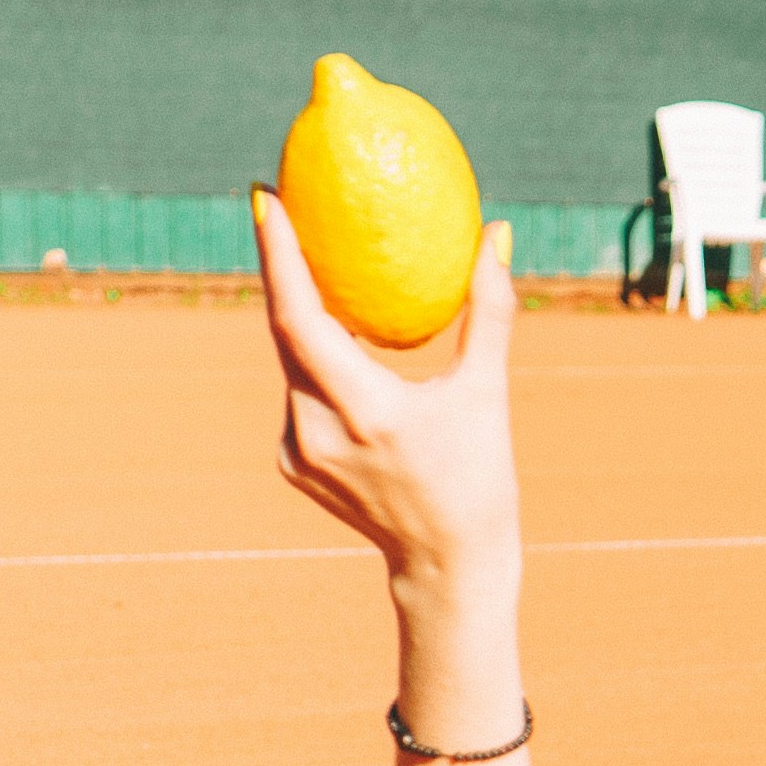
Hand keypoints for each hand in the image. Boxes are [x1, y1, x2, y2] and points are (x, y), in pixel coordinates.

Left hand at [252, 187, 524, 592]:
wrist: (447, 567)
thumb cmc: (478, 479)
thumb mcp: (487, 393)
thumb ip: (491, 310)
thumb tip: (498, 233)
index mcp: (364, 411)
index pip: (300, 318)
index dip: (279, 256)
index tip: (267, 199)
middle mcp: (316, 431)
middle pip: (284, 331)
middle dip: (281, 267)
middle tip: (283, 209)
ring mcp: (298, 452)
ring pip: (290, 363)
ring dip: (301, 316)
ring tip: (311, 264)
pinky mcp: (292, 465)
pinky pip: (298, 394)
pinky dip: (314, 362)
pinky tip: (333, 337)